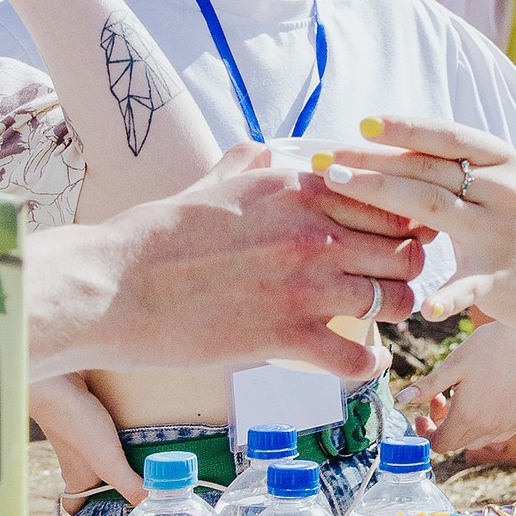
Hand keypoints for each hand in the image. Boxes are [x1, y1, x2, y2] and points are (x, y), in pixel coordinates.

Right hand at [31, 374, 147, 507]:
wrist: (59, 380)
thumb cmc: (75, 424)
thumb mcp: (107, 461)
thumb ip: (128, 483)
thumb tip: (152, 503)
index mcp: (78, 478)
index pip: (76, 508)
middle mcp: (80, 461)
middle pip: (96, 482)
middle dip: (118, 486)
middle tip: (148, 488)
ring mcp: (87, 438)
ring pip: (107, 455)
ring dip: (127, 457)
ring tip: (158, 461)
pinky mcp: (94, 416)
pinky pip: (112, 430)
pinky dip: (128, 432)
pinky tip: (151, 429)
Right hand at [53, 144, 424, 377]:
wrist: (108, 286)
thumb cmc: (153, 237)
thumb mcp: (208, 187)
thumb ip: (245, 167)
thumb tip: (258, 150)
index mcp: (300, 191)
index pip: (391, 204)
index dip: (401, 227)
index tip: (392, 243)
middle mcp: (314, 233)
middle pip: (408, 253)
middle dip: (405, 271)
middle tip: (388, 285)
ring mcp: (303, 286)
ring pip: (396, 302)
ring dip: (391, 316)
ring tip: (374, 323)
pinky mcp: (284, 337)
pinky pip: (357, 358)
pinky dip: (365, 365)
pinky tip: (356, 365)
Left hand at [322, 116, 515, 334]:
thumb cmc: (511, 226)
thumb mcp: (489, 186)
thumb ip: (445, 170)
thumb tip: (379, 148)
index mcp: (499, 162)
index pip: (445, 137)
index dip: (403, 129)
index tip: (361, 124)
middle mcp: (501, 190)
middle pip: (428, 171)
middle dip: (373, 162)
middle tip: (326, 161)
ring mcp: (501, 234)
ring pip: (435, 210)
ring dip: (383, 199)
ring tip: (341, 190)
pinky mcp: (499, 278)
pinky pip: (468, 285)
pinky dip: (445, 297)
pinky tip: (422, 307)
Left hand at [395, 319, 515, 455]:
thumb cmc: (489, 346)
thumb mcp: (453, 364)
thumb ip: (426, 387)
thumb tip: (401, 400)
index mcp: (466, 416)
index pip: (439, 445)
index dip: (426, 433)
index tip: (422, 415)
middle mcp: (488, 427)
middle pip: (456, 443)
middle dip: (443, 426)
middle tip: (441, 398)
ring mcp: (508, 425)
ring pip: (477, 440)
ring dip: (465, 427)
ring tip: (464, 397)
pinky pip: (497, 433)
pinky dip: (486, 425)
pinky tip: (486, 400)